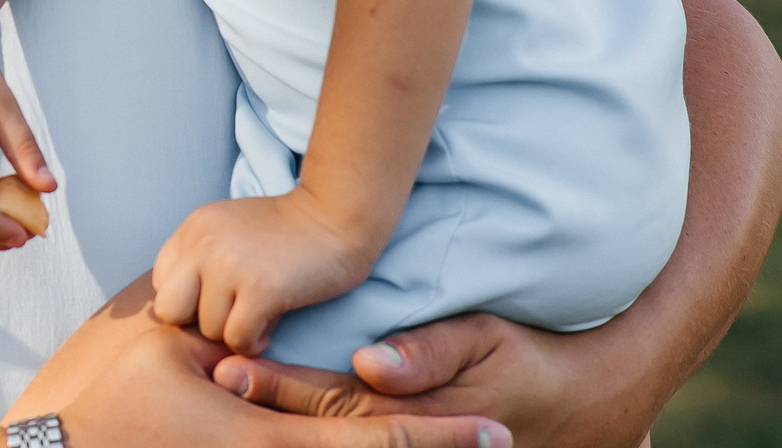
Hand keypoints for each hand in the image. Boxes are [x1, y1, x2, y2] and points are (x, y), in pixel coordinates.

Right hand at [20, 276, 507, 447]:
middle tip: (493, 440)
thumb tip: (270, 334)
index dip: (440, 439)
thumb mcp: (169, 350)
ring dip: (387, 445)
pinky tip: (364, 433)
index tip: (496, 434)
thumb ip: (233, 341)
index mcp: (270, 442)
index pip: (377, 442)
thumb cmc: (107, 400)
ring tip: (448, 436)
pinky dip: (343, 447)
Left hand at [152, 189, 375, 355]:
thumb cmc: (286, 230)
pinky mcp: (260, 289)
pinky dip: (253, 342)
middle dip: (196, 322)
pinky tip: (270, 326)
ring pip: (207, 329)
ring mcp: (229, 266)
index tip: (216, 302)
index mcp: (193, 228)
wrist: (337, 215)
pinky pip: (237, 339)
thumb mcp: (228, 229)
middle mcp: (203, 244)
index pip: (160, 282)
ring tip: (258, 316)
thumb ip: (200, 258)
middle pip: (169, 310)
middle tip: (228, 317)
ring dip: (232, 331)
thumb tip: (183, 311)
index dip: (187, 300)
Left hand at [212, 313, 644, 447]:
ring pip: (324, 434)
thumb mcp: (483, 343)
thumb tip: (370, 365)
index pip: (330, 399)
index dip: (278, 385)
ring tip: (214, 389)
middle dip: (259, 400)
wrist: (578, 409)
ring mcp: (399, 440)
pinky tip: (256, 411)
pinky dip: (304, 425)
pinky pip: (344, 436)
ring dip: (272, 415)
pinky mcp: (398, 438)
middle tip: (203, 378)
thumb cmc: (526, 363)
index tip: (228, 369)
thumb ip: (426, 355)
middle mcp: (399, 428)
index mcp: (410, 408)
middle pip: (313, 421)